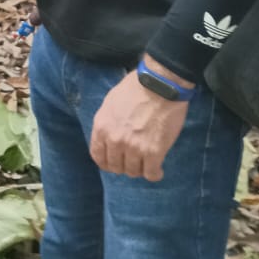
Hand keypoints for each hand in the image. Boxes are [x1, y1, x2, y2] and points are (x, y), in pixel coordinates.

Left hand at [90, 57, 191, 180]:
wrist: (160, 85)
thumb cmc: (136, 88)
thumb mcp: (111, 102)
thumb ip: (108, 122)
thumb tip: (109, 134)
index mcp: (102, 127)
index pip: (98, 156)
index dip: (106, 162)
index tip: (115, 161)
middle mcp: (115, 140)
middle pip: (116, 167)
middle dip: (124, 165)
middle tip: (134, 161)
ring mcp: (134, 148)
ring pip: (133, 172)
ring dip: (140, 169)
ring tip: (146, 163)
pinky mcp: (153, 152)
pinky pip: (151, 173)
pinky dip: (154, 174)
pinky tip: (157, 169)